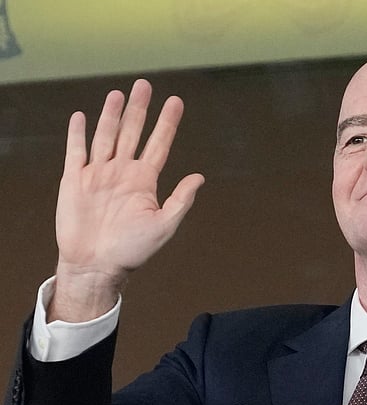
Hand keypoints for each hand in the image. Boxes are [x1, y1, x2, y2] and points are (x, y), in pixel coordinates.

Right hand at [51, 79, 204, 320]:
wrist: (96, 264)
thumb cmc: (133, 250)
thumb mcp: (164, 225)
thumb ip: (181, 200)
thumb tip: (199, 177)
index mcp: (144, 181)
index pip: (159, 144)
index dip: (167, 123)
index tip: (176, 101)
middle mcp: (122, 172)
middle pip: (132, 132)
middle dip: (139, 109)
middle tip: (144, 84)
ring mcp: (98, 174)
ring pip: (106, 136)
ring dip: (111, 115)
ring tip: (118, 93)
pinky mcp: (74, 180)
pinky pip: (76, 152)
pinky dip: (78, 134)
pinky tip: (81, 117)